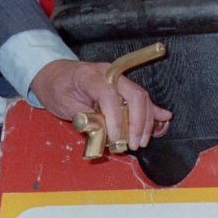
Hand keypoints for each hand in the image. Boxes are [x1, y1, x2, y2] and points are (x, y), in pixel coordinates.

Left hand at [28, 59, 171, 150]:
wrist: (54, 75)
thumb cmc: (56, 88)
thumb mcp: (64, 105)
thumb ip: (86, 118)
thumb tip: (106, 134)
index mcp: (90, 76)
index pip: (109, 96)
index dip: (115, 120)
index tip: (116, 139)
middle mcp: (109, 73)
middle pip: (133, 95)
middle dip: (137, 122)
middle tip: (134, 144)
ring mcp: (118, 79)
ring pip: (141, 98)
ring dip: (145, 122)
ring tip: (141, 142)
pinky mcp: (122, 87)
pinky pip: (141, 99)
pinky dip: (151, 111)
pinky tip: (163, 120)